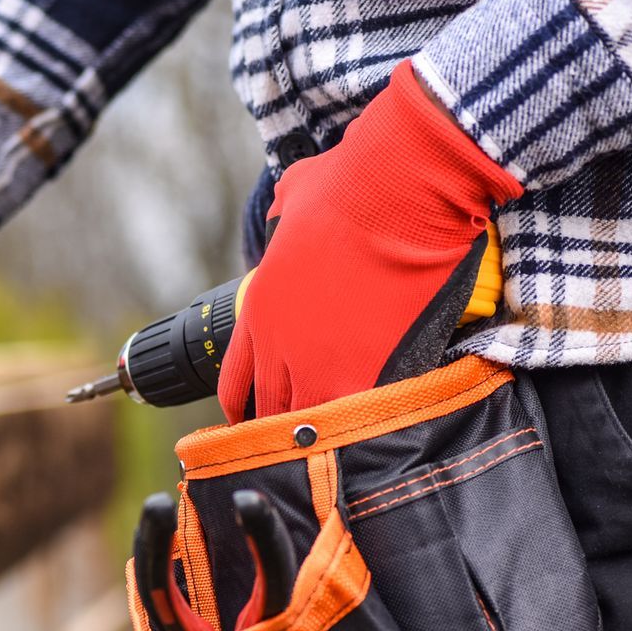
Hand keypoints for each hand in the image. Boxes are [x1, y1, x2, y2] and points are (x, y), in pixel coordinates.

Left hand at [217, 61, 522, 420]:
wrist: (396, 191)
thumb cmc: (348, 184)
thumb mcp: (293, 200)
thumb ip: (284, 220)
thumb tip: (290, 216)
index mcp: (258, 311)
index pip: (235, 380)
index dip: (244, 404)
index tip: (254, 418)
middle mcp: (279, 346)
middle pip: (273, 409)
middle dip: (286, 424)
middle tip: (304, 436)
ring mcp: (320, 365)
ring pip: (312, 423)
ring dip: (325, 432)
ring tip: (340, 446)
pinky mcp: (367, 374)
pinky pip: (359, 419)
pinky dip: (368, 427)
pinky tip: (377, 432)